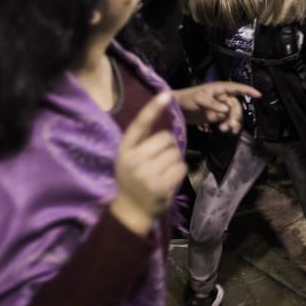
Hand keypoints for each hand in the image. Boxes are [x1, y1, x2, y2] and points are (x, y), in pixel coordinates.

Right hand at [110, 92, 186, 235]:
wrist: (131, 211)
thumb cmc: (133, 179)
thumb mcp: (129, 158)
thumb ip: (142, 141)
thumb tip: (162, 115)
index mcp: (125, 149)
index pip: (140, 124)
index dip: (153, 108)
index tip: (166, 94)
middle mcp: (134, 159)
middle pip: (166, 138)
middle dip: (167, 147)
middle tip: (157, 162)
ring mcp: (147, 173)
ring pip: (175, 153)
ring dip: (173, 161)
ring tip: (161, 173)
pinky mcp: (160, 185)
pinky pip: (180, 167)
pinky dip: (178, 172)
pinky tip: (167, 180)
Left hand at [172, 81, 260, 133]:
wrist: (177, 109)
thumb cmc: (187, 98)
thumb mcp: (199, 99)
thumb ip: (213, 104)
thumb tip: (226, 110)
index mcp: (219, 89)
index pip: (236, 88)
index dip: (248, 91)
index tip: (259, 95)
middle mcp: (222, 97)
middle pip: (236, 106)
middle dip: (236, 116)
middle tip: (231, 126)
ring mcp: (219, 107)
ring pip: (233, 115)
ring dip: (232, 123)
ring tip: (226, 130)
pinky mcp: (216, 116)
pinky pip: (227, 121)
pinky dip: (228, 126)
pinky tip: (225, 131)